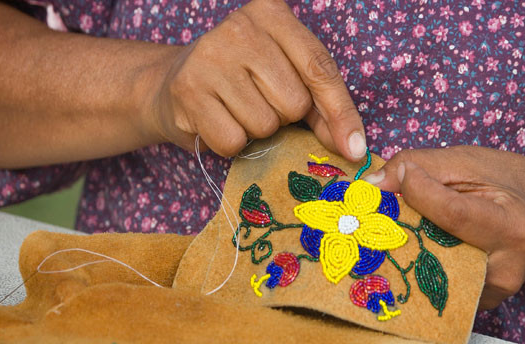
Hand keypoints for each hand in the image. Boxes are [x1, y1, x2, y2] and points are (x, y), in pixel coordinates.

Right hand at [151, 0, 365, 159]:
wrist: (171, 83)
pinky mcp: (187, 89)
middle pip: (294, 102)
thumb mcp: (284, 77)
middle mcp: (241, 27)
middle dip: (282, 117)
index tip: (354, 148)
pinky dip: (229, 144)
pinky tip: (215, 120)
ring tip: (234, 110)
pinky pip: (233, 140)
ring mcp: (210, 55)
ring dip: (254, 131)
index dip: (340, 113)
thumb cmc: (241, 82)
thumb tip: (351, 147)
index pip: (319, 69)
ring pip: (264, 124)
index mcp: (273, 14)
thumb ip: (321, 106)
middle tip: (257, 102)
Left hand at [364, 146, 524, 309]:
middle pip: (432, 248)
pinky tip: (408, 245)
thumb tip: (372, 185)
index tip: (396, 176)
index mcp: (512, 227)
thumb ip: (422, 165)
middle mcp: (504, 269)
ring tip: (389, 226)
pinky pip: (434, 282)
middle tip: (372, 210)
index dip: (416, 192)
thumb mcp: (473, 162)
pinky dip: (414, 261)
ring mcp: (490, 293)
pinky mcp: (477, 304)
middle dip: (396, 227)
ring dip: (399, 246)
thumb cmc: (510, 186)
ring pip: (426, 270)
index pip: (451, 213)